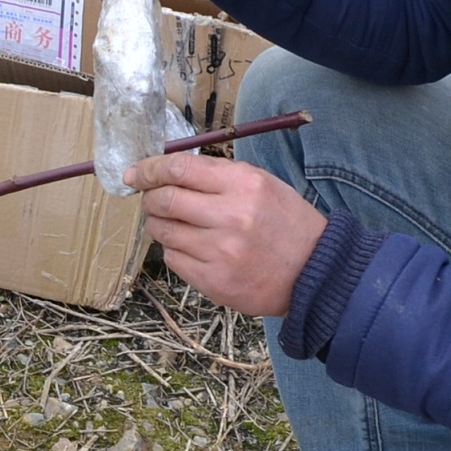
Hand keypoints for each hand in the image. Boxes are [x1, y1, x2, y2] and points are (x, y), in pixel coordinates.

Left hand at [125, 152, 327, 317]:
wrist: (315, 272)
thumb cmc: (286, 224)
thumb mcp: (262, 184)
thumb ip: (218, 176)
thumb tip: (168, 171)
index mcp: (243, 184)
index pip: (179, 169)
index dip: (149, 169)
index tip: (135, 172)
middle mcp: (230, 216)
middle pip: (164, 200)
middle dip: (150, 197)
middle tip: (151, 198)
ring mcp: (220, 251)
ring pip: (163, 231)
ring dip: (159, 224)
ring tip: (175, 224)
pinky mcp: (213, 281)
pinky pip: (173, 259)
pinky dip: (174, 249)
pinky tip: (192, 247)